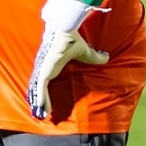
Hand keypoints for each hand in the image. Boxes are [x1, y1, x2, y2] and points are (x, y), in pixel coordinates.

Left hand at [26, 0, 108, 119]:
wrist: (66, 31)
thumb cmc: (71, 40)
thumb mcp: (84, 52)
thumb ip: (94, 56)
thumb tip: (106, 57)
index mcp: (52, 65)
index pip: (46, 81)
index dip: (45, 92)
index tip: (45, 102)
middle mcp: (45, 69)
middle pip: (40, 88)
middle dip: (40, 101)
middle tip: (41, 113)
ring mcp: (43, 70)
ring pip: (38, 90)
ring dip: (39, 102)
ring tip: (39, 114)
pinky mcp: (44, 71)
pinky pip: (40, 87)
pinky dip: (40, 97)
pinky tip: (40, 106)